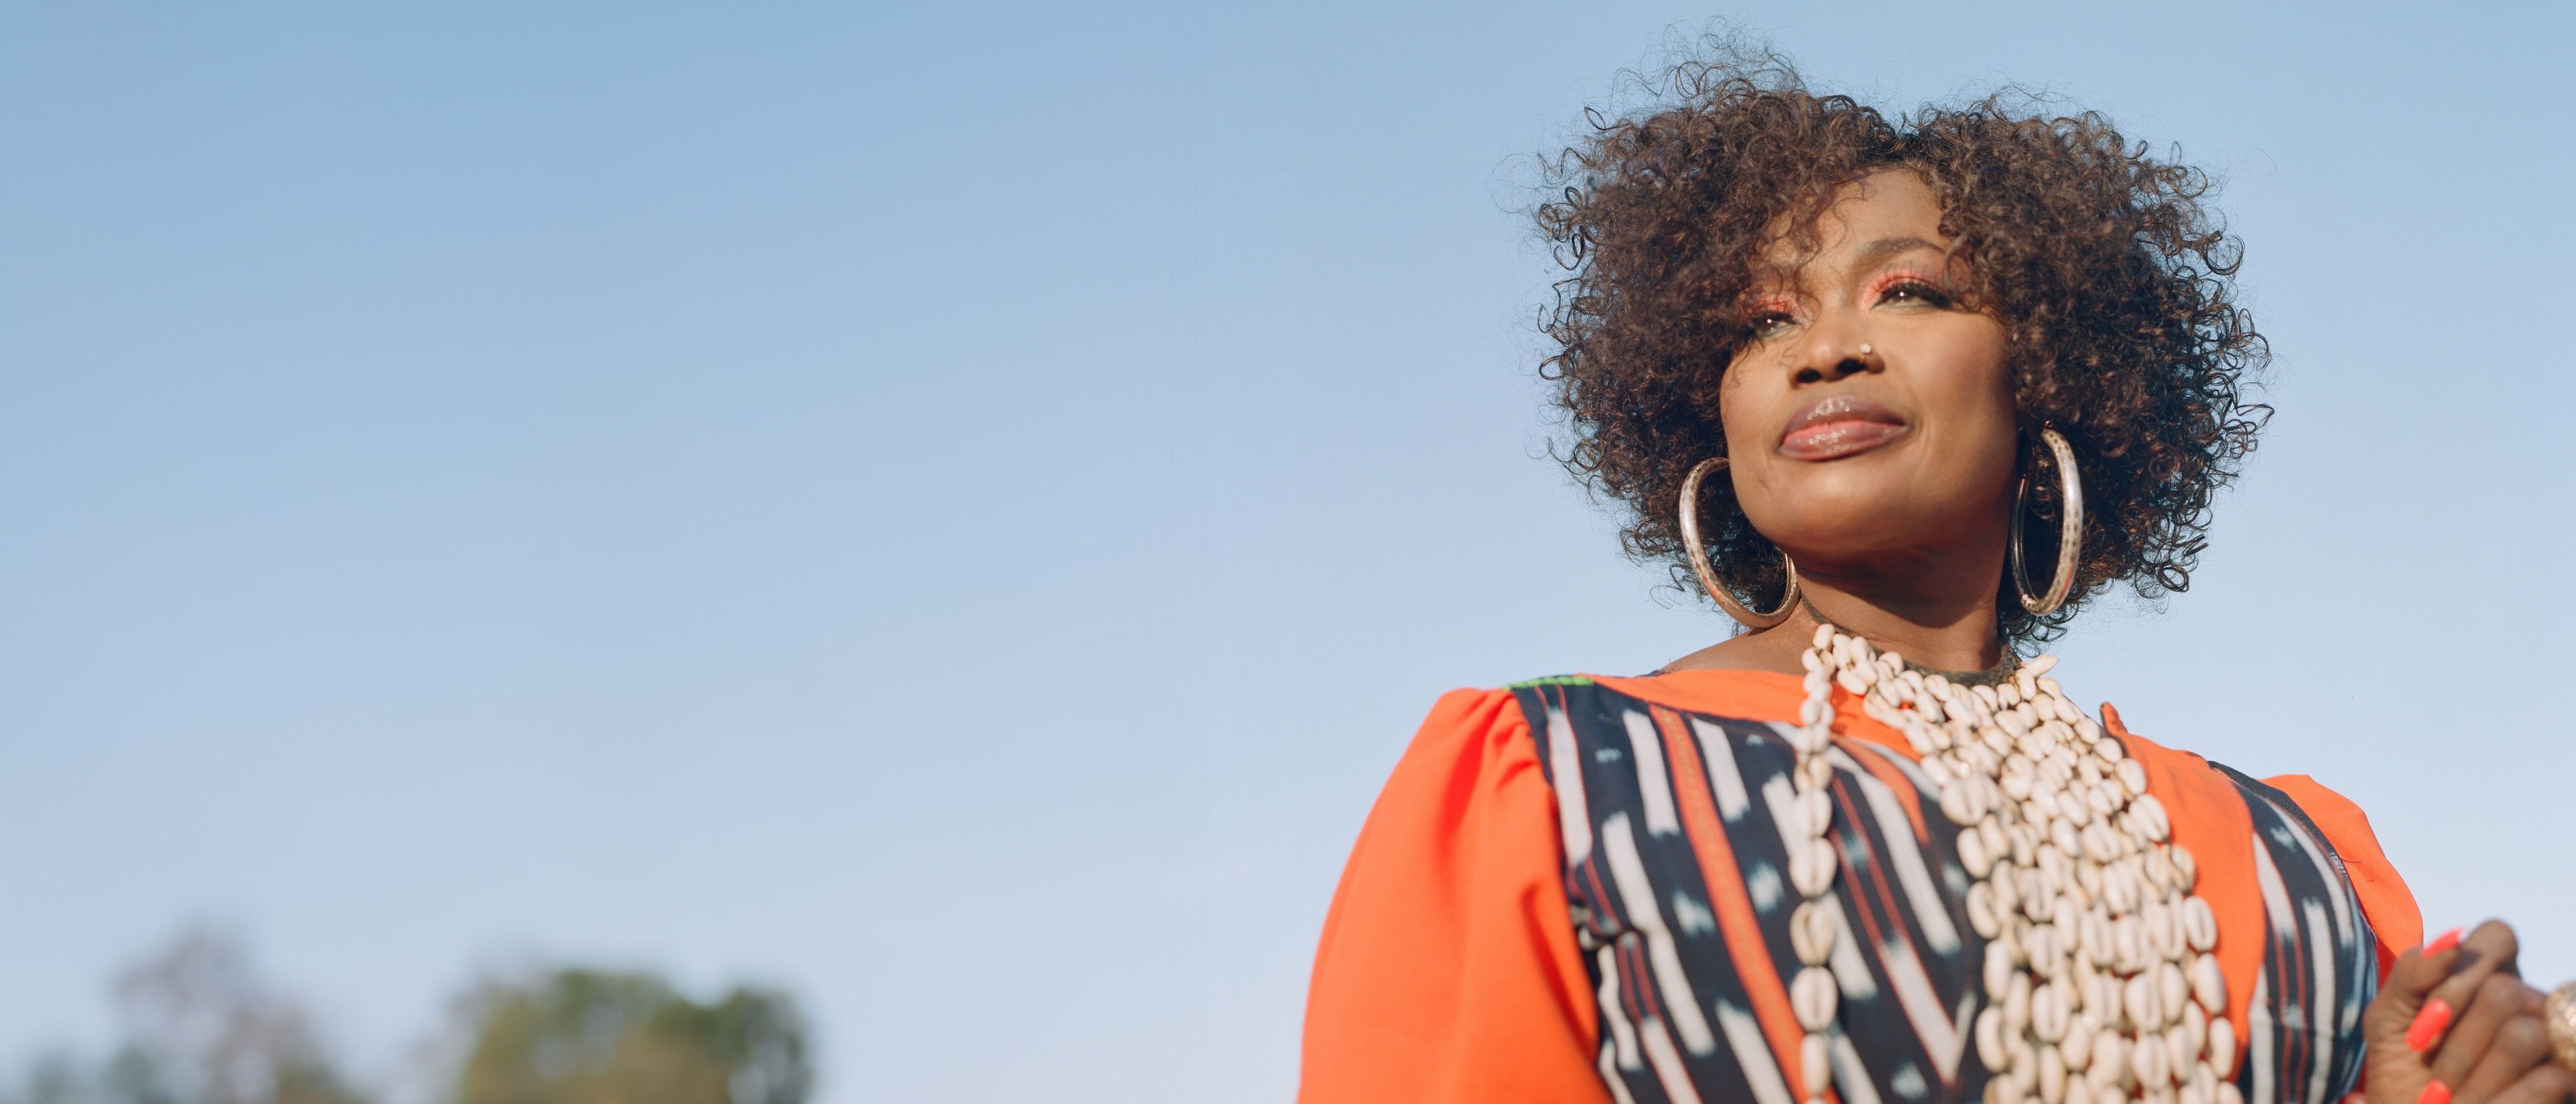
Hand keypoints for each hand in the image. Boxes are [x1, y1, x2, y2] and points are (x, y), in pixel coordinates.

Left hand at [2364, 921, 2566, 1103]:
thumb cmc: (2403, 1071)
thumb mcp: (2389, 1020)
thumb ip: (2411, 975)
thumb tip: (2451, 938)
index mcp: (2491, 977)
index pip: (2498, 936)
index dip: (2459, 973)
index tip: (2426, 1013)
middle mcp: (2532, 1006)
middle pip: (2504, 991)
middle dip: (2453, 1034)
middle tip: (2427, 1062)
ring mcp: (2556, 1046)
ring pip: (2524, 1034)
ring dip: (2466, 1069)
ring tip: (2443, 1093)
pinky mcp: (2566, 1086)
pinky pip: (2548, 1082)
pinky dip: (2496, 1100)